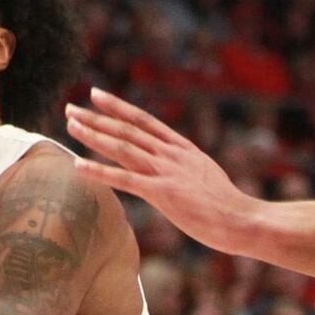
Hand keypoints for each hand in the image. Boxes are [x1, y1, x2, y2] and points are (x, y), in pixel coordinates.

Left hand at [65, 88, 256, 252]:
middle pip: (127, 129)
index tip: (97, 95)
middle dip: (96, 117)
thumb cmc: (227, 206)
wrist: (244, 220)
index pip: (144, 120)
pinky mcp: (163, 193)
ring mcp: (166, 172)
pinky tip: (78, 165)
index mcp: (182, 149)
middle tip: (70, 107)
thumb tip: (175, 169)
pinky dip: (99, 171)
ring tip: (71, 125)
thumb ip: (186, 168)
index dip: (118, 107)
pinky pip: (124, 180)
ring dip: (94, 135)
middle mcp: (171, 154)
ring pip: (123, 147)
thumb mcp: (205, 176)